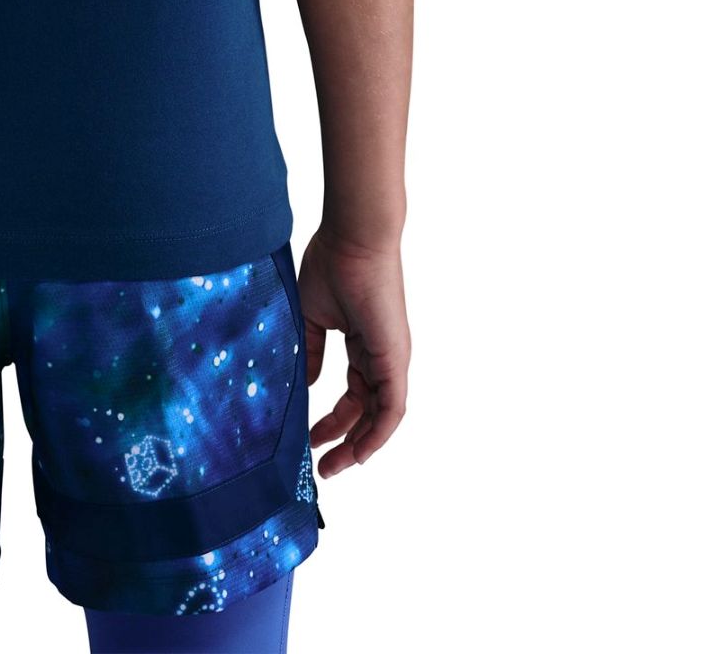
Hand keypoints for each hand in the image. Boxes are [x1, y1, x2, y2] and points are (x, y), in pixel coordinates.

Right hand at [297, 227, 409, 478]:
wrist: (353, 239)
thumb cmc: (333, 263)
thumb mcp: (313, 315)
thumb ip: (313, 350)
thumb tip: (311, 382)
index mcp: (363, 344)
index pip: (352, 393)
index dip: (334, 419)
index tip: (309, 437)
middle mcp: (381, 356)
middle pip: (366, 411)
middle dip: (344, 440)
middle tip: (322, 464)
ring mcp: (391, 359)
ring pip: (380, 417)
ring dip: (359, 445)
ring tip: (332, 465)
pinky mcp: (394, 359)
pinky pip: (391, 409)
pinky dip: (377, 434)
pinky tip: (357, 452)